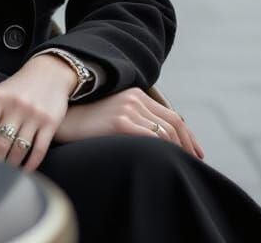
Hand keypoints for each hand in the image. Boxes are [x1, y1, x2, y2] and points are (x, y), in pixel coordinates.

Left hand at [0, 54, 77, 170]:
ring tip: (4, 176)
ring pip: (19, 150)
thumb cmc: (17, 87)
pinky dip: (31, 164)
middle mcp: (15, 106)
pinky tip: (24, 171)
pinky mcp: (50, 122)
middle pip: (0, 144)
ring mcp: (34, 114)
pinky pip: (39, 149)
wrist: (49, 72)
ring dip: (11, 167)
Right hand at [55, 87, 203, 159]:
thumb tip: (161, 139)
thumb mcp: (117, 115)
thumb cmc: (89, 124)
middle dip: (188, 144)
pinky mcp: (120, 122)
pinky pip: (151, 137)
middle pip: (173, 123)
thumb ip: (137, 119)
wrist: (64, 121)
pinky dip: (163, 150)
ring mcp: (128, 109)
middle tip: (194, 161)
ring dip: (177, 150)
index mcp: (136, 94)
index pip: (172, 115)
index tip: (196, 152)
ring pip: (165, 132)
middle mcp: (135, 98)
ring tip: (181, 165)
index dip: (188, 135)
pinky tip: (165, 161)